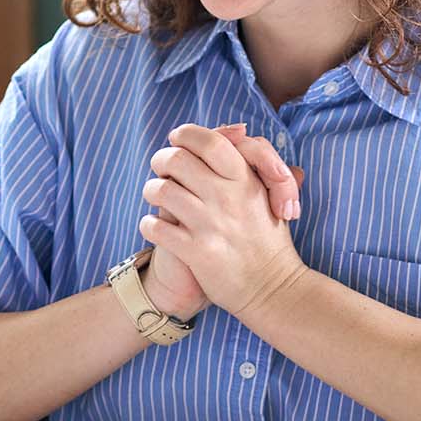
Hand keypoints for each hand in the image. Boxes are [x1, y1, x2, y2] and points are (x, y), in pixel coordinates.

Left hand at [139, 124, 307, 319]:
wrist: (272, 290)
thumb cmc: (269, 239)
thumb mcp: (270, 195)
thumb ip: (258, 160)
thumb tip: (239, 130)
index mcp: (247, 180)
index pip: (210, 141)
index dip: (186, 135)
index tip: (177, 140)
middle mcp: (228, 198)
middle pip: (177, 159)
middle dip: (161, 160)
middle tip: (162, 169)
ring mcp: (211, 225)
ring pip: (161, 190)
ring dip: (151, 191)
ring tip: (156, 197)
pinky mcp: (196, 252)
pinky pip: (155, 227)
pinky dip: (148, 224)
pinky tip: (155, 226)